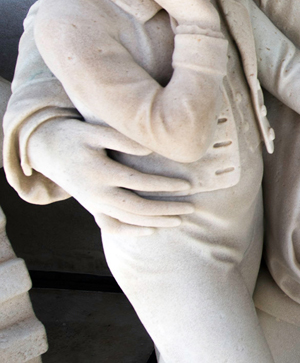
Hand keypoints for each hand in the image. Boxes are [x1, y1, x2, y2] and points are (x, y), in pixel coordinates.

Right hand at [25, 117, 194, 228]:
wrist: (45, 149)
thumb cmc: (75, 135)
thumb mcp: (95, 131)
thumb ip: (122, 139)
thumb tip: (151, 149)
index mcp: (99, 172)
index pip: (139, 183)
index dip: (164, 185)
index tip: (186, 185)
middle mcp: (96, 193)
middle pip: (137, 208)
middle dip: (166, 210)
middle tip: (191, 209)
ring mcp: (93, 204)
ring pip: (127, 220)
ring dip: (155, 222)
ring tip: (179, 221)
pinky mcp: (91, 208)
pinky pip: (112, 226)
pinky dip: (132, 231)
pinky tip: (151, 230)